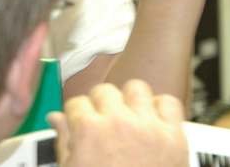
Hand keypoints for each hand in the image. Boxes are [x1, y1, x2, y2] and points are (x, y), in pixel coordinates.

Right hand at [48, 80, 187, 166]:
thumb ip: (64, 141)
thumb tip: (55, 119)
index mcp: (90, 132)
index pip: (77, 103)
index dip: (76, 113)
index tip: (80, 118)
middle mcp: (120, 122)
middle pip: (106, 91)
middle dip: (100, 103)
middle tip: (101, 118)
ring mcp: (149, 126)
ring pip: (138, 89)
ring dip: (130, 100)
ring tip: (127, 114)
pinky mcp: (174, 134)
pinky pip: (169, 103)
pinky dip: (161, 108)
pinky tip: (153, 120)